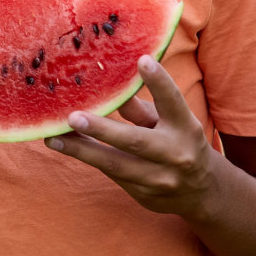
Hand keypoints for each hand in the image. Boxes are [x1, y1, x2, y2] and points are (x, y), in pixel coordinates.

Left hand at [44, 55, 214, 216]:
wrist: (202, 194)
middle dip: (103, 130)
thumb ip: (141, 108)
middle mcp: (176, 154)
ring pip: (115, 164)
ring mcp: (160, 179)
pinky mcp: (144, 195)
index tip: (143, 60)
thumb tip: (109, 85)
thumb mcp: (170, 122)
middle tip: (73, 117)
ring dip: (81, 150)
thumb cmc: (178, 143)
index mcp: (186, 128)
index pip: (173, 102)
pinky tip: (65, 146)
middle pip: (136, 141)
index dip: (160, 82)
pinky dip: (87, 159)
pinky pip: (111, 175)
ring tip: (53, 138)